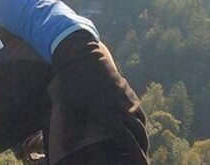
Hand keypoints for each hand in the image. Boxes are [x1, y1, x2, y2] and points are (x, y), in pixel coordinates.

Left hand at [52, 31, 148, 162]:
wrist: (81, 55)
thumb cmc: (72, 82)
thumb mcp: (69, 107)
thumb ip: (71, 130)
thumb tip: (67, 149)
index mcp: (110, 116)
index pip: (129, 142)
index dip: (137, 156)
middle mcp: (123, 108)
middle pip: (141, 134)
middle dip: (143, 149)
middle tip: (141, 159)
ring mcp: (126, 98)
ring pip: (142, 121)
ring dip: (143, 135)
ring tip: (141, 145)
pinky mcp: (127, 89)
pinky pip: (139, 108)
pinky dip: (140, 120)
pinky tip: (136, 123)